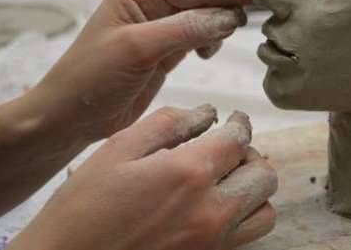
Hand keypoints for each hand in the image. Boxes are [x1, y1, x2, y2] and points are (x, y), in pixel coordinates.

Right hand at [8, 106, 277, 249]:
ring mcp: (214, 240)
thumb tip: (206, 112)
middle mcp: (211, 209)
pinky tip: (221, 206)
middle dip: (249, 154)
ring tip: (229, 179)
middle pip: (262, 173)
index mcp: (188, 173)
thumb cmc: (84, 206)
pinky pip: (250, 234)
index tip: (234, 120)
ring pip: (265, 208)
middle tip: (228, 149)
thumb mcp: (118, 149)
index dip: (240, 123)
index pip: (238, 139)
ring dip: (254, 188)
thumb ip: (167, 124)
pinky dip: (247, 216)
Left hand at [33, 0, 253, 146]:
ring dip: (220, 20)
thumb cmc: (93, 77)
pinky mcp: (167, 48)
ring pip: (204, 11)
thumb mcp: (138, 49)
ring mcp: (160, 25)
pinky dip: (212, 39)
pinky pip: (200, 33)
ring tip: (224, 40)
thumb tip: (229, 17)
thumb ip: (184, 29)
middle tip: (250, 15)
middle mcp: (152, 1)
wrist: (73, 115)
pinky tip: (208, 53)